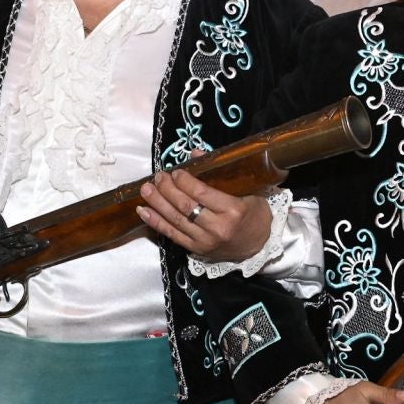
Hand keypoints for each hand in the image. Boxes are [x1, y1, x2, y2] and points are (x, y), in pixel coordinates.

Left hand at [137, 168, 273, 261]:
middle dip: (168, 190)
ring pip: (176, 220)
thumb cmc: (254, 213)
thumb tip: (195, 153)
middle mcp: (218, 228)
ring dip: (157, 203)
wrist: (260, 245)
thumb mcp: (247, 190)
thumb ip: (220, 172)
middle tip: (158, 177)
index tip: (176, 171)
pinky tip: (143, 211)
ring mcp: (205, 241)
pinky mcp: (196, 250)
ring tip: (146, 189)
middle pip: (186, 206)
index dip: (185, 181)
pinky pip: (172, 235)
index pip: (202, 194)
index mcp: (233, 210)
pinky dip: (156, 222)